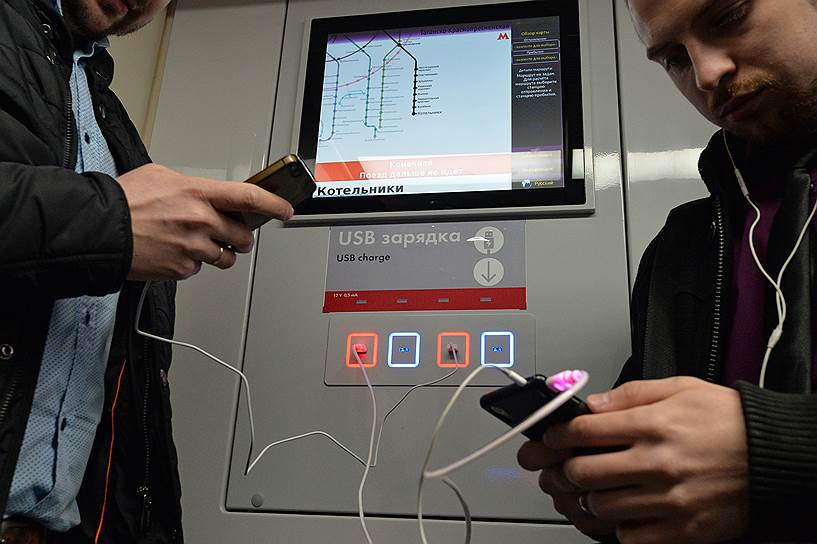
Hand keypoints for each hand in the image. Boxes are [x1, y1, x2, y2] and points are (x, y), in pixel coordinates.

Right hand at [117, 164, 293, 279]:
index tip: (286, 210)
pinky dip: (192, 263)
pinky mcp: (182, 268)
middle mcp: (201, 220)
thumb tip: (204, 192)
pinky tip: (174, 252)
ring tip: (197, 244)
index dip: (274, 205)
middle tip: (235, 237)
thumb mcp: (160, 176)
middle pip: (243, 236)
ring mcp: (193, 247)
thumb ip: (190, 185)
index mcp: (199, 193)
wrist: (99, 229)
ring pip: (225, 258)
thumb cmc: (125, 201)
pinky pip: (199, 269)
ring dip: (219, 253)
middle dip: (242, 239)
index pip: (250, 198)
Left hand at [534, 377, 748, 543]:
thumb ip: (630, 394)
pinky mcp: (683, 529)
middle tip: (559, 468)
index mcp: (653, 424)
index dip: (557, 434)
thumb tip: (593, 403)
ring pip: (601, 507)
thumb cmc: (729, 420)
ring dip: (586, 499)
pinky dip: (618, 527)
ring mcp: (670, 500)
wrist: (776, 455)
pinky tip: (620, 513)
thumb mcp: (679, 388)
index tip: (552, 437)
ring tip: (585, 490)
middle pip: (582, 472)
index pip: (583, 430)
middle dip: (562, 470)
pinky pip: (630, 537)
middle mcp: (658, 462)